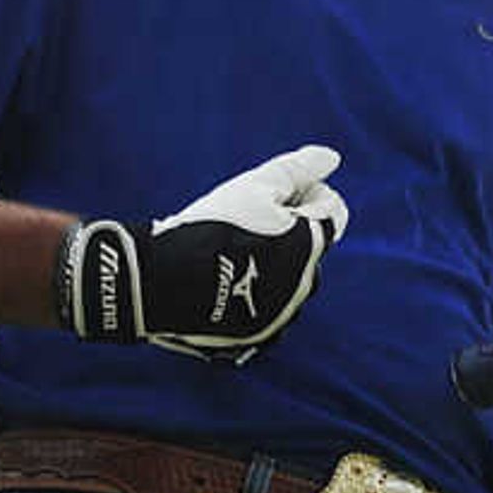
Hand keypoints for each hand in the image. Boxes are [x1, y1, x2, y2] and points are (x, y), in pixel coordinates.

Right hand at [57, 144, 350, 361]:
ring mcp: (283, 314)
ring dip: (270, 264)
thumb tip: (331, 157)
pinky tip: (219, 283)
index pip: (333, 207)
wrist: (159, 283)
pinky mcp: (258, 336)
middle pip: (310, 244)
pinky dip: (250, 295)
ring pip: (287, 278)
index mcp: (312, 244)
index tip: (271, 194)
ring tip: (226, 254)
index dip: (304, 192)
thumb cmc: (209, 228)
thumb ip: (298, 170)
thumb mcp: (254, 187)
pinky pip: (266, 308)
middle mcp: (305, 284)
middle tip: (243, 222)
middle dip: (287, 229)